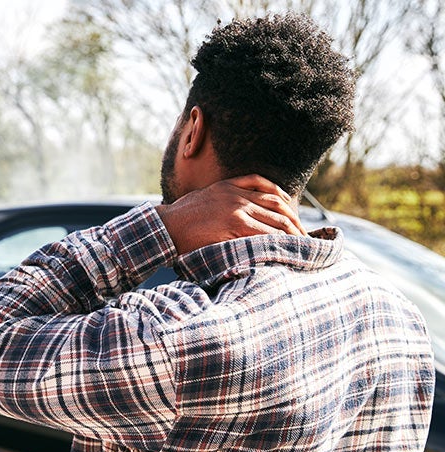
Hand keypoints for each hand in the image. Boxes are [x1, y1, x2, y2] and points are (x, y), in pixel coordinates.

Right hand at [154, 174, 306, 254]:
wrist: (165, 227)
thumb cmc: (179, 218)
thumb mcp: (202, 199)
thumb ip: (221, 199)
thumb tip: (235, 213)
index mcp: (229, 185)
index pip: (268, 189)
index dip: (285, 203)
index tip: (292, 216)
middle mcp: (237, 194)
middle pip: (277, 204)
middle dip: (294, 221)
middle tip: (304, 235)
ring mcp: (237, 208)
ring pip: (275, 218)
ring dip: (291, 233)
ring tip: (300, 245)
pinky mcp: (235, 224)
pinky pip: (264, 232)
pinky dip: (277, 240)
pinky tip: (285, 247)